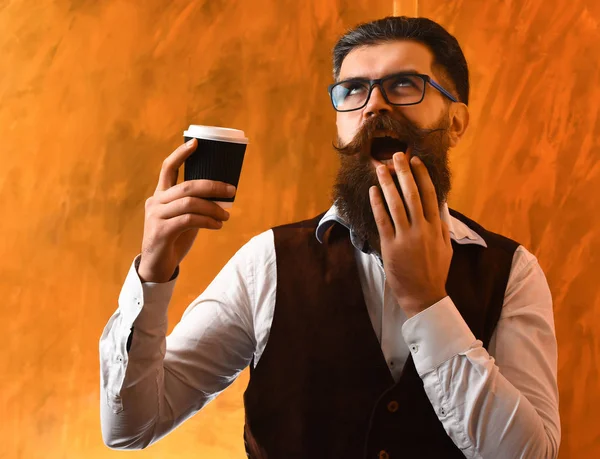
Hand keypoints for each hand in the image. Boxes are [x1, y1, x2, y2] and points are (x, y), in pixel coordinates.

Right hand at [138, 138, 235, 282]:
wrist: (157, 267)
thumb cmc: (174, 240)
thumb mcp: (185, 219)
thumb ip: (195, 205)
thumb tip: (222, 194)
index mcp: (160, 195)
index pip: (168, 168)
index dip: (181, 154)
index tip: (197, 142)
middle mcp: (155, 202)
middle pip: (187, 186)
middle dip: (213, 186)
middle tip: (232, 190)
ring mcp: (156, 216)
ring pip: (190, 203)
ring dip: (213, 208)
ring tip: (227, 216)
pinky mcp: (160, 232)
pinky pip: (189, 220)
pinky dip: (207, 221)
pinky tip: (217, 225)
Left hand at [369, 152, 452, 317]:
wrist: (424, 295)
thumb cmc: (435, 272)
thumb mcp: (446, 248)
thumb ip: (442, 226)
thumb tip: (439, 205)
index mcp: (436, 228)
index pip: (430, 195)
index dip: (422, 176)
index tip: (416, 161)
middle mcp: (422, 229)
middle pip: (412, 195)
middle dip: (404, 173)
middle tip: (396, 156)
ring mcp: (406, 237)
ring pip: (396, 204)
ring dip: (388, 184)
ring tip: (381, 168)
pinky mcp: (390, 246)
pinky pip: (383, 220)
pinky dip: (378, 204)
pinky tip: (373, 191)